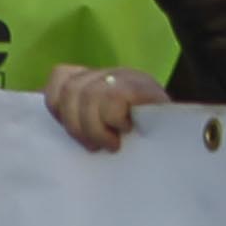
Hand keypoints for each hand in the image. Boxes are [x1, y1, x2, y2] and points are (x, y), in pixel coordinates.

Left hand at [43, 65, 167, 152]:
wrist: (179, 152)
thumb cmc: (141, 147)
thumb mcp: (104, 130)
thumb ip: (82, 120)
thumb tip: (46, 123)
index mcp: (99, 81)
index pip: (61, 76)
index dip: (57, 105)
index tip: (73, 131)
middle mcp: (113, 73)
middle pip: (71, 89)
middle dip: (76, 125)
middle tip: (95, 145)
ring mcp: (129, 76)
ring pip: (88, 94)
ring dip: (95, 128)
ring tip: (111, 143)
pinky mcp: (144, 86)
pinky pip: (112, 99)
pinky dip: (113, 120)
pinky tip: (126, 130)